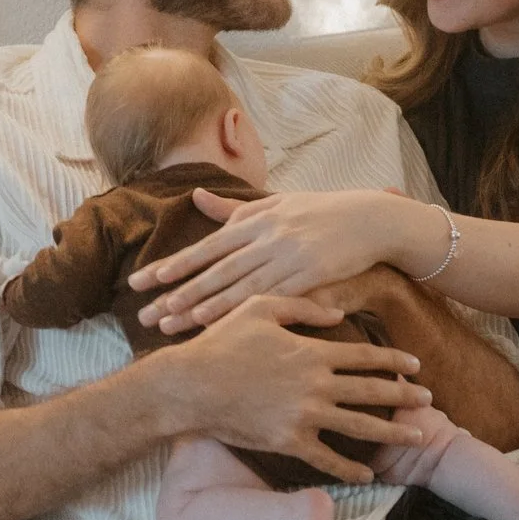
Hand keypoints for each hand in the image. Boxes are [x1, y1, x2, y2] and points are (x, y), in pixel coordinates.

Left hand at [131, 189, 414, 333]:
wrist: (372, 219)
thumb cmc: (323, 212)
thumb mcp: (278, 203)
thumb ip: (236, 209)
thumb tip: (197, 196)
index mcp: (257, 218)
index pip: (209, 246)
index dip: (177, 263)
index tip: (146, 279)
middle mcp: (267, 236)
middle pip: (214, 269)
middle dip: (177, 292)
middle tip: (145, 313)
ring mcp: (288, 255)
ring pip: (236, 285)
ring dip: (200, 306)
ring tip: (171, 323)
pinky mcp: (310, 273)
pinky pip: (268, 296)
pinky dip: (241, 310)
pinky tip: (219, 323)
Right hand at [155, 294, 428, 483]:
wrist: (189, 386)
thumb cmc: (221, 342)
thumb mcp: (261, 308)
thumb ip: (304, 307)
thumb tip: (341, 314)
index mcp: (313, 352)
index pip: (366, 357)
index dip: (394, 361)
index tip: (415, 365)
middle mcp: (316, 386)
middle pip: (372, 392)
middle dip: (405, 396)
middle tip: (430, 400)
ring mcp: (304, 416)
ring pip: (360, 427)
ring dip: (393, 433)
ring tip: (418, 437)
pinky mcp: (288, 442)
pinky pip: (327, 459)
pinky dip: (349, 469)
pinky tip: (369, 474)